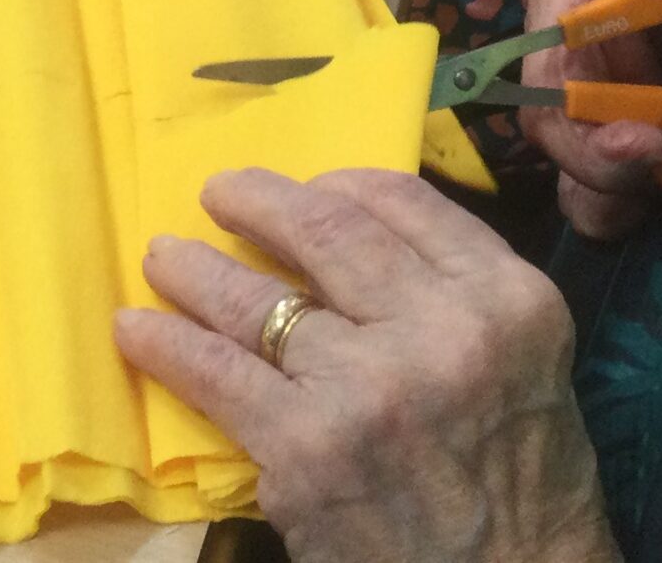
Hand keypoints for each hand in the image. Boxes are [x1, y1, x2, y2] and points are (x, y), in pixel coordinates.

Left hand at [116, 169, 620, 562]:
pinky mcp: (306, 447)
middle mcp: (439, 326)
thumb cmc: (522, 477)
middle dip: (257, 201)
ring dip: (195, 269)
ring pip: (258, 298)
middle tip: (219, 193)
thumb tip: (351, 227)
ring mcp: (366, 385)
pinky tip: (137, 328)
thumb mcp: (524, 353)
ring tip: (163, 256)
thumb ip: (454, 286)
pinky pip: (219, 374)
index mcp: (503, 294)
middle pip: (326, 229)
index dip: (336, 184)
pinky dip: (168, 345)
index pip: (401, 202)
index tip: (303, 191)